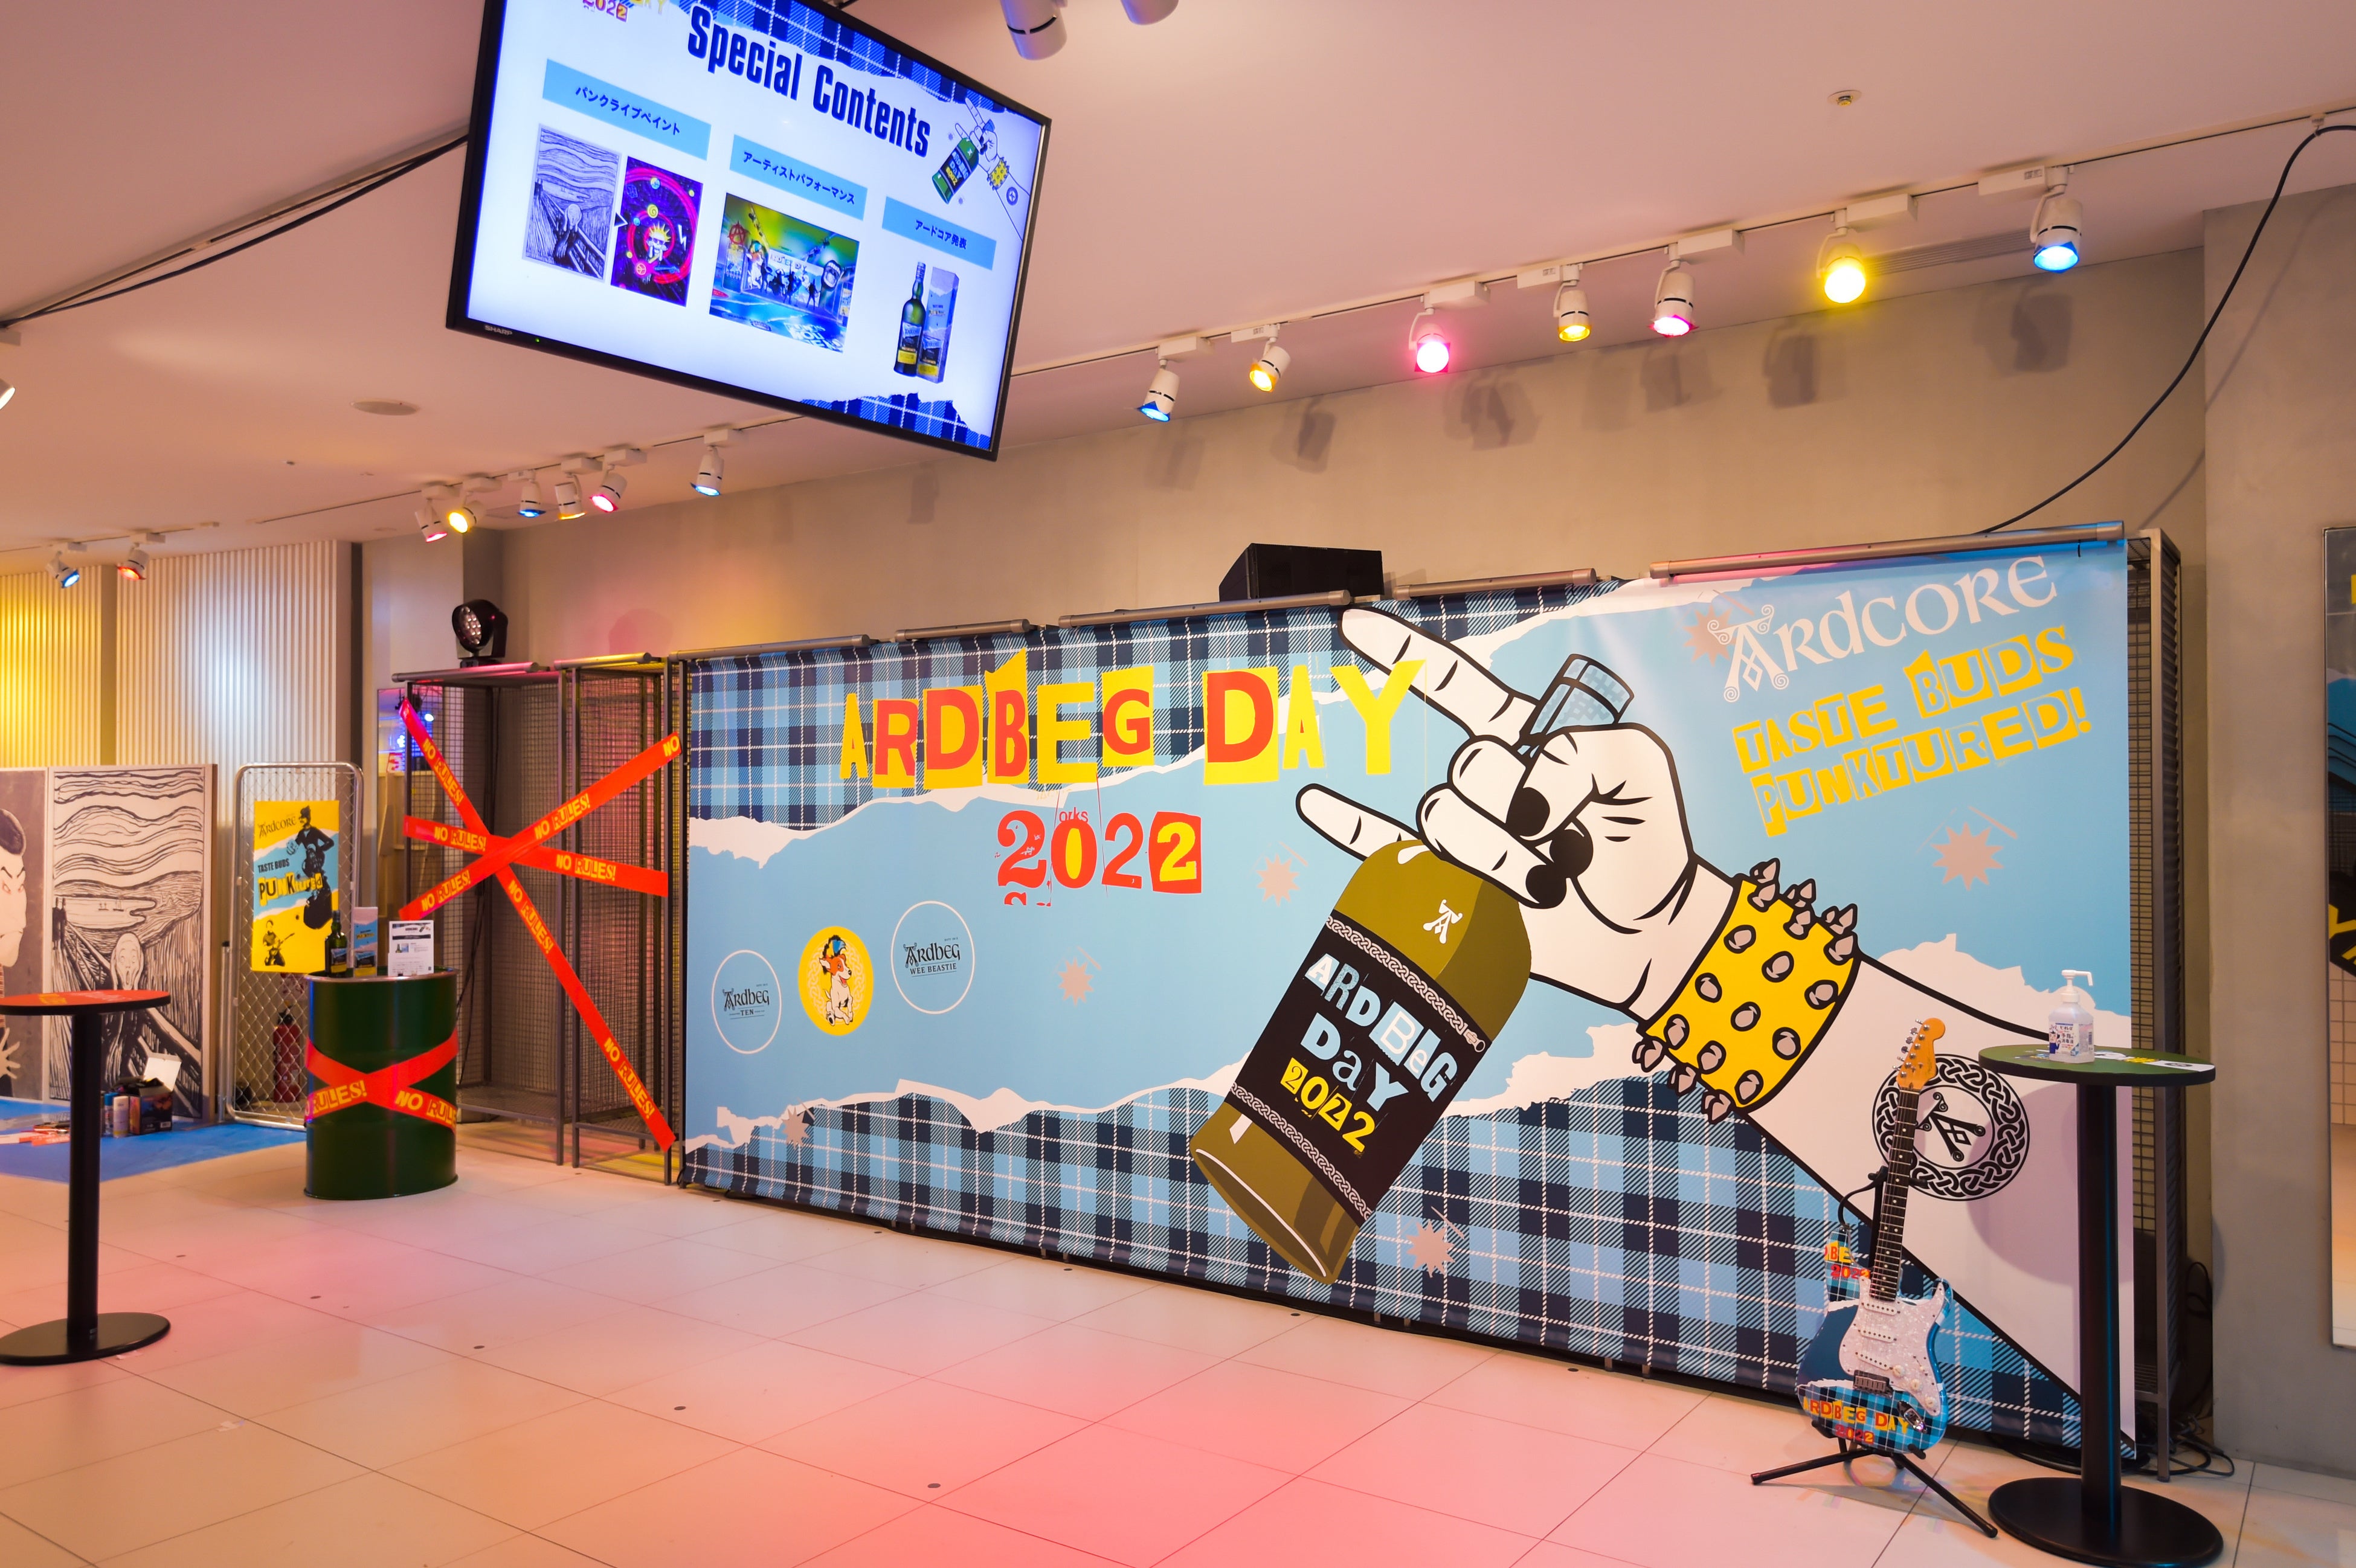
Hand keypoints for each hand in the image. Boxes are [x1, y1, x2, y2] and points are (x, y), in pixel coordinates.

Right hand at [1298, 608, 1733, 1020]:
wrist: (1648, 929)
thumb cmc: (1647, 840)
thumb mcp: (1637, 768)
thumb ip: (1577, 753)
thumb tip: (1518, 798)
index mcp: (1525, 739)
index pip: (1457, 686)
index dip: (1406, 656)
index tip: (1356, 628)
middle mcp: (1486, 782)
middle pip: (1466, 771)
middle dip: (1524, 811)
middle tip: (1573, 846)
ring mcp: (1466, 834)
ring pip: (1446, 827)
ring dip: (1507, 863)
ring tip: (1551, 885)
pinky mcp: (1451, 885)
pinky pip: (1387, 849)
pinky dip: (1348, 827)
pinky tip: (1313, 802)